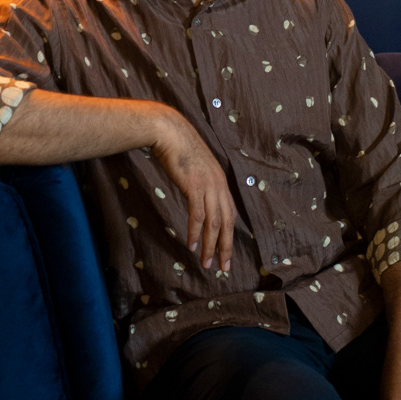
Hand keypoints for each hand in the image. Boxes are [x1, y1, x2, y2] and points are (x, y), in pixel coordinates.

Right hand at [150, 108, 235, 272]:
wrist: (170, 131)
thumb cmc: (179, 149)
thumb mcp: (196, 168)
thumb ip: (200, 184)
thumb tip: (197, 199)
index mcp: (221, 182)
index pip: (230, 215)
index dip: (229, 236)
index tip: (226, 253)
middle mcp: (219, 185)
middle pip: (227, 223)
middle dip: (225, 247)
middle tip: (223, 267)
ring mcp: (208, 185)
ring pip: (214, 223)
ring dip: (210, 245)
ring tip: (206, 262)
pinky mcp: (195, 186)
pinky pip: (198, 215)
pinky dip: (195, 232)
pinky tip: (191, 245)